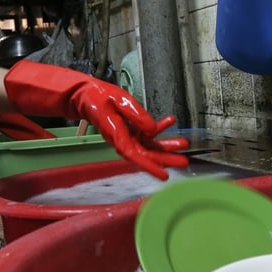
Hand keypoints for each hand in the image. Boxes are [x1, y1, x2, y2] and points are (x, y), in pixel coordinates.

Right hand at [2, 60, 189, 178]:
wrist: (86, 96)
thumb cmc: (100, 97)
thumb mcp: (120, 100)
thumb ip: (136, 114)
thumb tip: (152, 129)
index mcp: (116, 134)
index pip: (134, 155)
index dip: (150, 166)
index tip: (164, 175)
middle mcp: (122, 139)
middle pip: (145, 154)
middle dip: (165, 158)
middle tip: (184, 161)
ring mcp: (126, 136)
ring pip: (148, 145)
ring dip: (165, 145)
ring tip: (183, 144)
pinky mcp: (129, 131)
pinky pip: (146, 134)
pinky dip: (159, 128)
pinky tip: (170, 121)